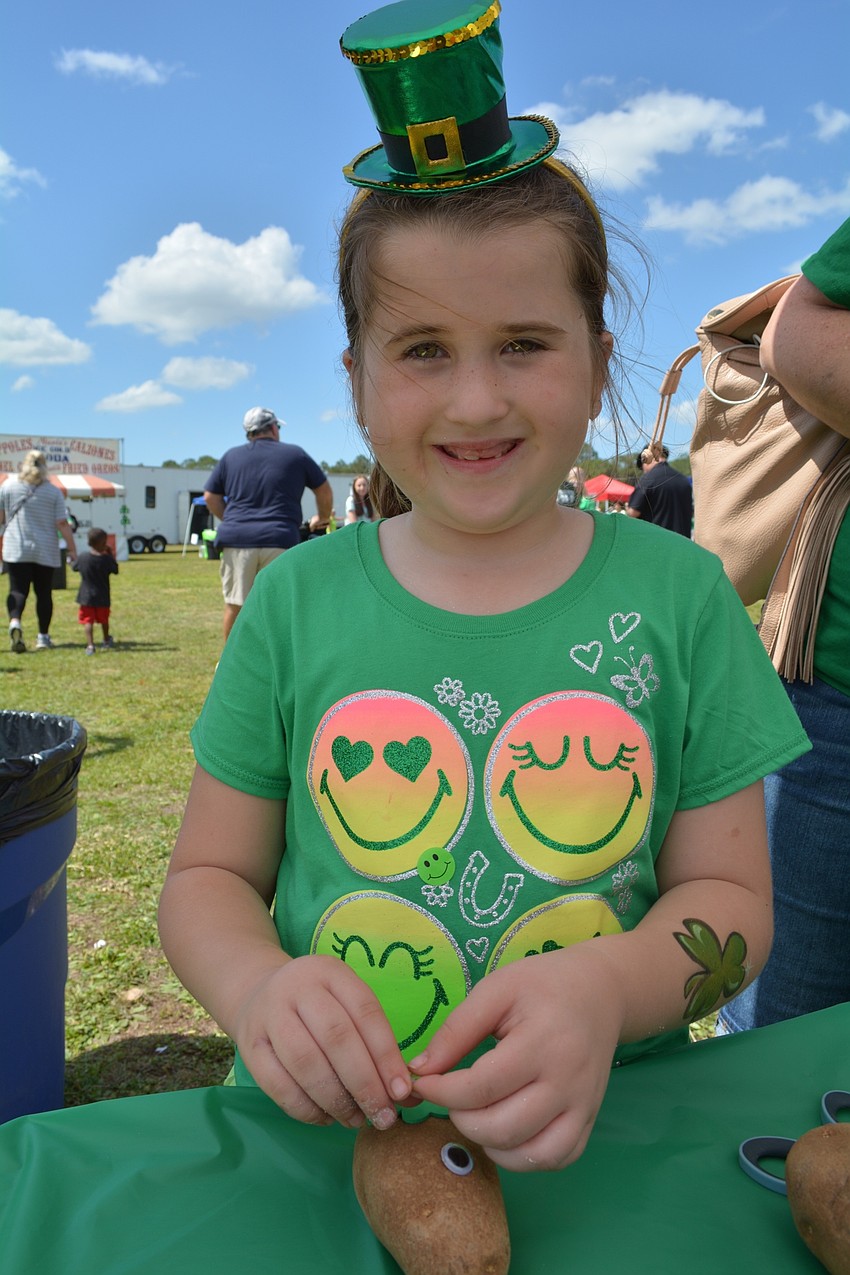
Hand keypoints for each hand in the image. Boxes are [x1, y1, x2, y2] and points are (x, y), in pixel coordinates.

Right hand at [231, 954, 412, 1129]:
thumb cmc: (317, 1006)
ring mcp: (269, 1015)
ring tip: (355, 1120)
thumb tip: (405, 1093)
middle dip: (364, 1084)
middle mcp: (298, 987)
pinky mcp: (248, 1046)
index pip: (366, 1012)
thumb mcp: (345, 1004)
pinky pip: (278, 1085)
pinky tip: (325, 1118)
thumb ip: (374, 1042)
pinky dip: (305, 1109)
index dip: (386, 1055)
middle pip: (337, 1038)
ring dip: (336, 1100)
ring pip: (306, 1063)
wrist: (257, 994)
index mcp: (331, 972)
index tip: (401, 1092)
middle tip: (382, 1116)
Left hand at [408, 943, 624, 1171]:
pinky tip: (504, 1132)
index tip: (423, 1082)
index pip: (482, 1087)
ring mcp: (583, 1106)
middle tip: (449, 1097)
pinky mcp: (589, 1120)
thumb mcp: (497, 990)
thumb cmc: (543, 985)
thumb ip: (457, 1029)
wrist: (600, 991)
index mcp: (542, 1043)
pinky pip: (555, 1159)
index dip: (442, 1091)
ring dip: (489, 1143)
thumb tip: (420, 1069)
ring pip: (530, 1154)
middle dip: (461, 1119)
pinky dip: (523, 1157)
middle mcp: (567, 1082)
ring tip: (474, 1114)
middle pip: (503, 1127)